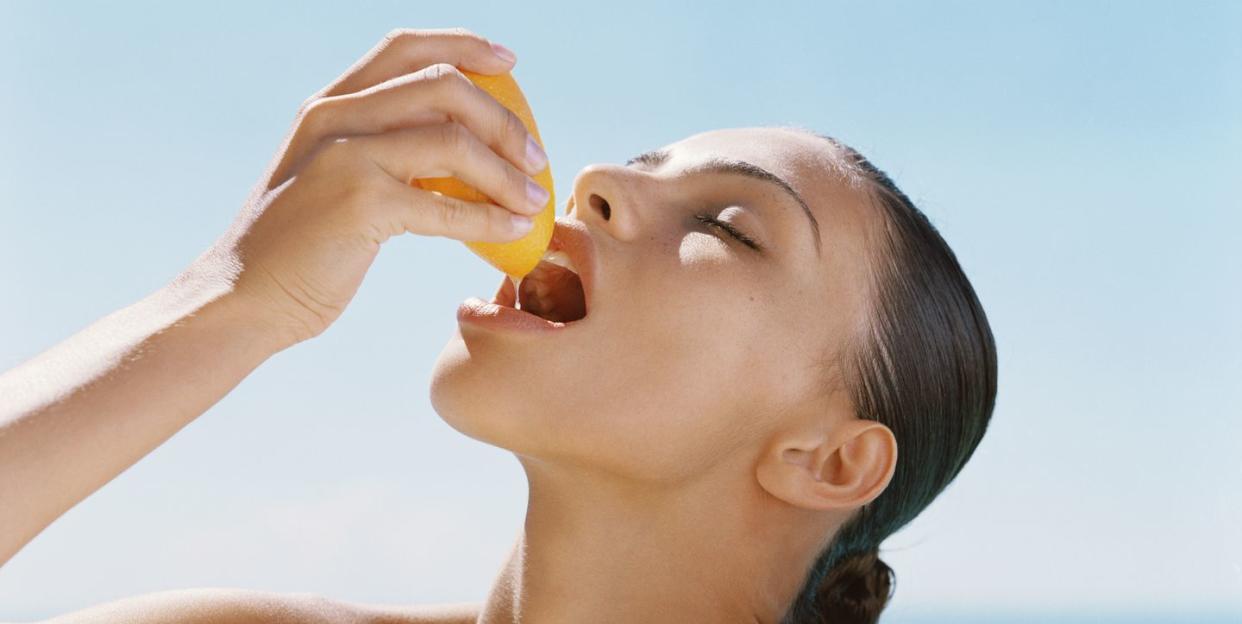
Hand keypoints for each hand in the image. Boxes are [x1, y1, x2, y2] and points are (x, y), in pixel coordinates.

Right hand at [199, 27, 549, 347]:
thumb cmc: (302, 247)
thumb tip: (463, 151)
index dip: (465, 44)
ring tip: (534, 198)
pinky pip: (446, 205)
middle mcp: (334, 116)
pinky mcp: (358, 204)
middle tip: (536, 155)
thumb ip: (385, 152)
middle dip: (504, 118)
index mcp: (330, 104)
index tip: (509, 62)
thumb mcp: (339, 179)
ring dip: (507, 171)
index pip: (406, 48)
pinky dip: (489, 218)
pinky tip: (513, 231)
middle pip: (444, 85)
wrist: (244, 297)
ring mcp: (345, 156)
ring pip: (453, 140)